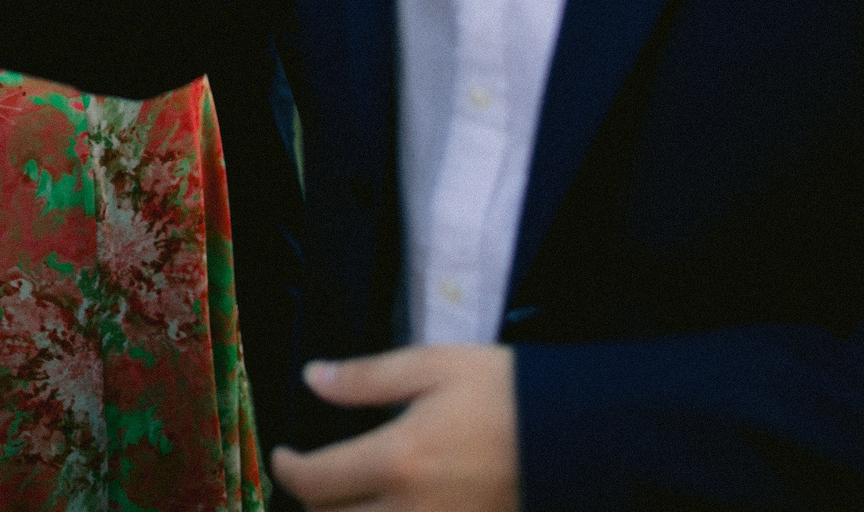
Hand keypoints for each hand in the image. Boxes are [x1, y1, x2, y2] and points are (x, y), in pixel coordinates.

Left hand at [271, 347, 517, 510]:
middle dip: (313, 504)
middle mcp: (413, 511)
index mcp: (397, 460)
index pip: (316, 481)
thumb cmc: (504, 390)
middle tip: (312, 480)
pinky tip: (388, 509)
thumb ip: (366, 378)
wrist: (582, 433)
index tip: (281, 456)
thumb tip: (312, 380)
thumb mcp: (432, 366)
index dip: (287, 470)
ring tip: (345, 499)